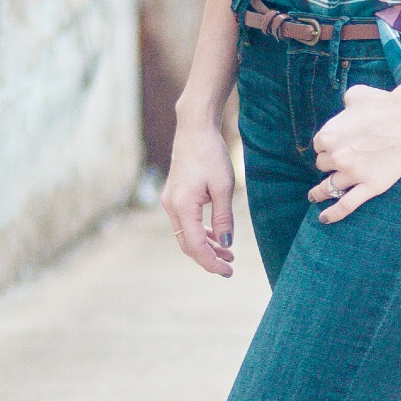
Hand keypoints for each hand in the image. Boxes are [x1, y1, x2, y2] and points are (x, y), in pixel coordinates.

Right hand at [162, 116, 235, 275]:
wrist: (195, 129)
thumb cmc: (211, 154)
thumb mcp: (223, 187)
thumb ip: (223, 218)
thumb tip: (226, 243)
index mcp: (182, 206)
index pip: (196, 246)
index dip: (211, 262)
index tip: (228, 271)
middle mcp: (171, 206)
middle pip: (188, 244)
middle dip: (208, 258)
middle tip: (230, 267)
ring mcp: (170, 201)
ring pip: (186, 234)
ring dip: (206, 245)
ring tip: (228, 253)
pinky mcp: (174, 196)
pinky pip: (186, 222)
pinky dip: (200, 232)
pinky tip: (216, 236)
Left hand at [309, 69, 400, 223]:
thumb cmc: (383, 103)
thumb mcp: (355, 95)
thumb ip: (343, 107)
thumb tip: (346, 110)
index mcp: (328, 135)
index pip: (319, 145)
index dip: (327, 145)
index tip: (334, 145)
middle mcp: (337, 157)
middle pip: (323, 165)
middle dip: (329, 162)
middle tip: (338, 161)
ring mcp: (353, 174)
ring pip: (329, 187)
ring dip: (319, 192)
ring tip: (314, 196)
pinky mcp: (371, 186)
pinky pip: (346, 205)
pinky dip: (333, 214)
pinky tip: (324, 219)